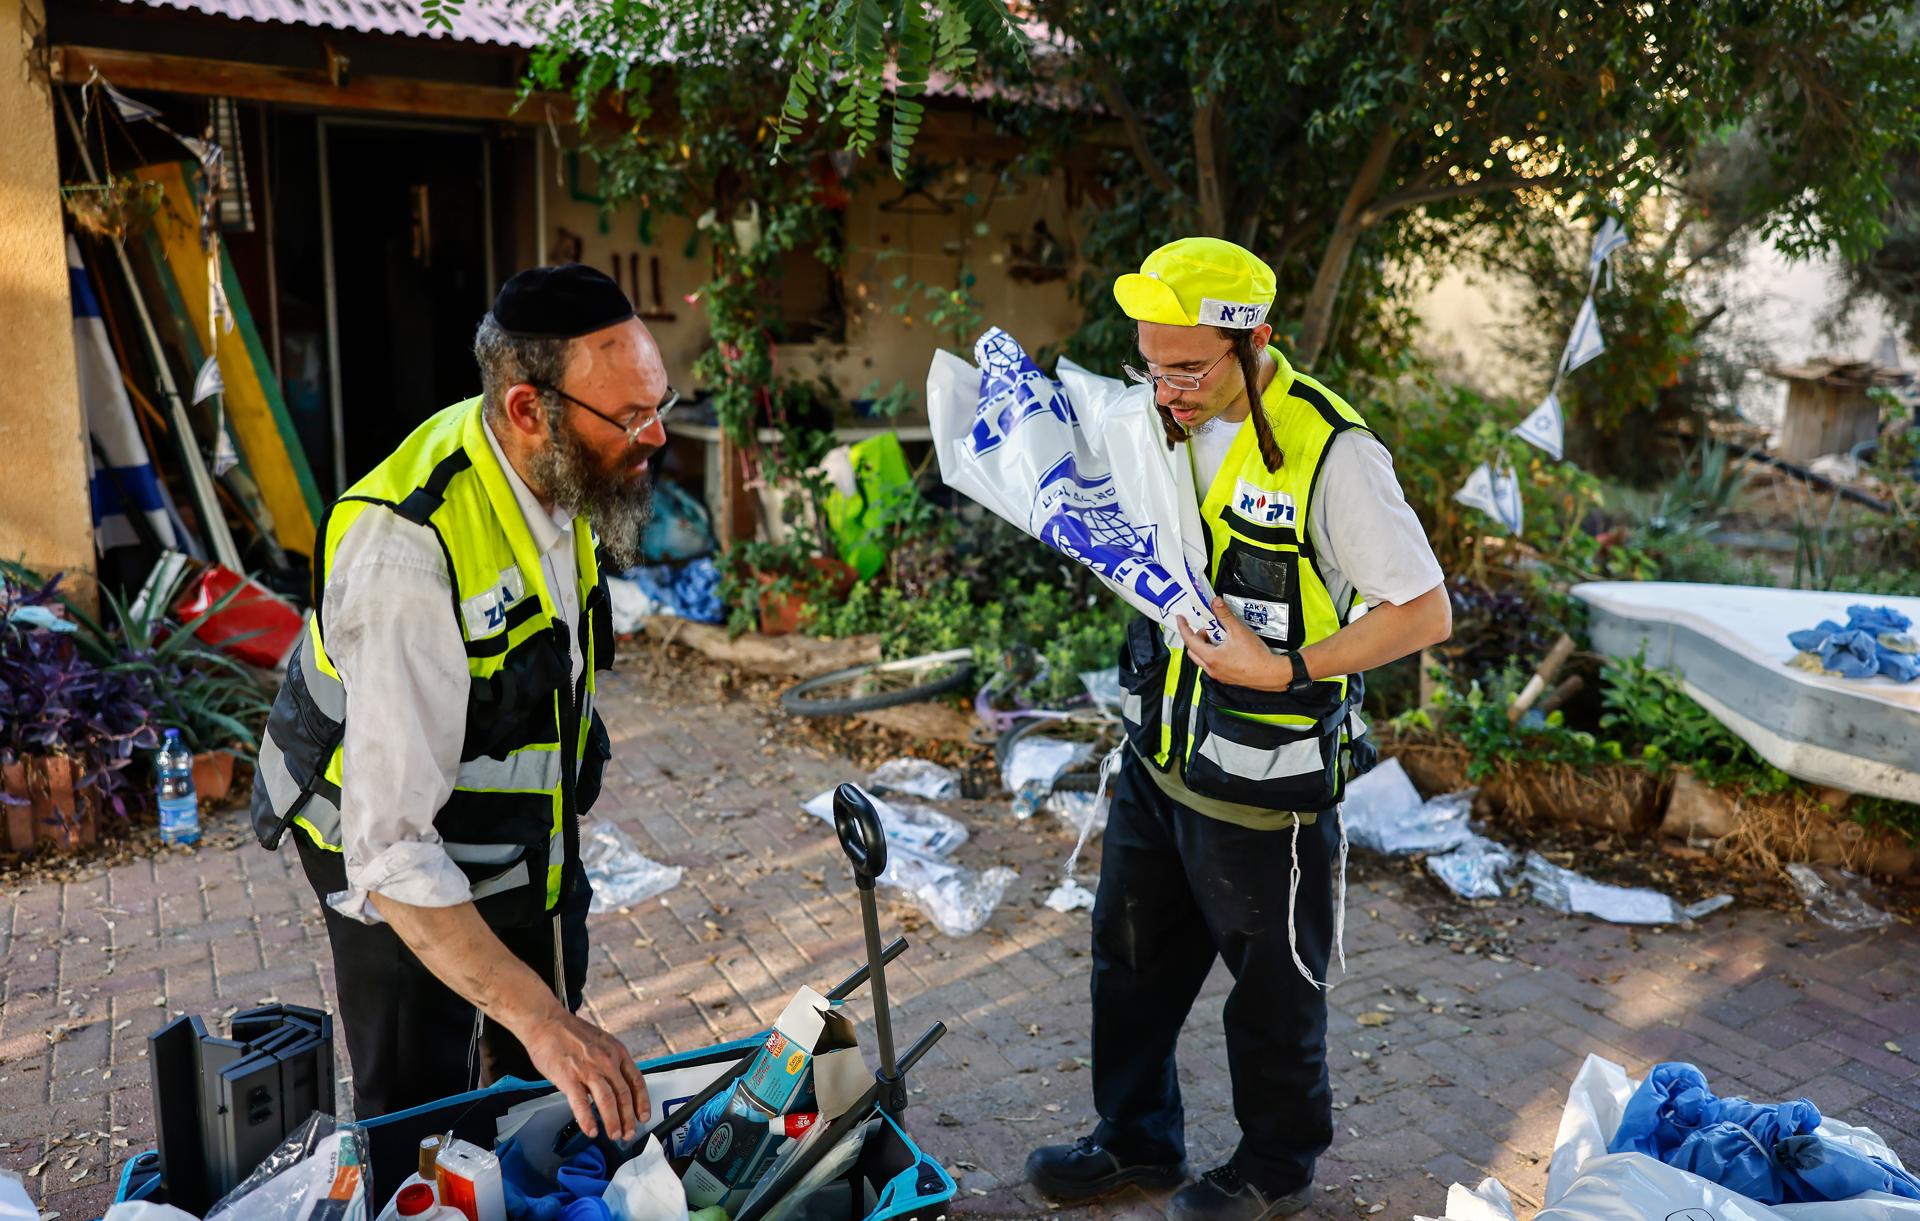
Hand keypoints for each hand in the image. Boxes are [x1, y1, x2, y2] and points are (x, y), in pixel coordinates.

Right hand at [518, 1006, 650, 1141]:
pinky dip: (587, 1119)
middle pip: (624, 1094)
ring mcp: (588, 1069)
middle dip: (628, 1118)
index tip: (643, 1116)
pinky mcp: (569, 1077)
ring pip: (607, 1100)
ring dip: (613, 1121)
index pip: (636, 1081)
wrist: (546, 1021)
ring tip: (614, 1135)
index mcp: (617, 1051)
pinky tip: (591, 1130)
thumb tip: (617, 1084)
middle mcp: (606, 1060)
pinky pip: (580, 1103)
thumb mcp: (602, 1041)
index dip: (642, 1102)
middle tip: (629, 1133)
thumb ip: (611, 1061)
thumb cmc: (570, 1032)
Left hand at [1177, 597, 1289, 689]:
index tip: (1180, 618)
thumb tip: (1215, 601)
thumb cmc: (1255, 655)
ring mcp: (1218, 675)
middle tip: (1207, 628)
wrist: (1270, 674)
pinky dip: (1213, 654)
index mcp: (1211, 657)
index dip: (1183, 628)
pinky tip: (1226, 647)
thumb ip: (1225, 615)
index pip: (1190, 641)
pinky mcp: (1226, 677)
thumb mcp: (1238, 631)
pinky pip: (1212, 665)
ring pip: (1202, 659)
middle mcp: (1211, 669)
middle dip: (1196, 638)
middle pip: (1193, 651)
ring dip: (1205, 646)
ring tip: (1219, 636)